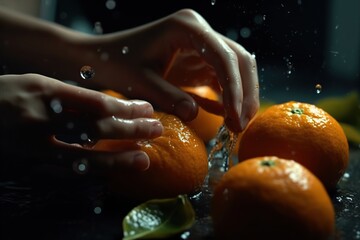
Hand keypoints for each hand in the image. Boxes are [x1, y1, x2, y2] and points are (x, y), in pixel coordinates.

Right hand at [0, 74, 162, 175]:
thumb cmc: (2, 97)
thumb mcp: (32, 84)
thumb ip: (67, 96)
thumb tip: (104, 106)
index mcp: (42, 91)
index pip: (96, 102)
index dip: (125, 108)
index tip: (146, 109)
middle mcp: (39, 119)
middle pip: (97, 128)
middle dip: (131, 129)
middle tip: (157, 129)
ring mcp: (32, 148)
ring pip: (84, 156)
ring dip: (117, 158)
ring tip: (144, 159)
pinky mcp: (27, 169)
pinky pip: (66, 174)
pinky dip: (93, 173)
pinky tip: (112, 172)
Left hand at [82, 9, 258, 131]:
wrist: (105, 59)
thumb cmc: (117, 65)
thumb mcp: (141, 83)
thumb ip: (169, 98)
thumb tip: (195, 116)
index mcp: (186, 27)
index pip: (223, 56)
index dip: (234, 88)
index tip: (235, 117)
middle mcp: (199, 31)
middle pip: (238, 59)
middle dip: (245, 92)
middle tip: (242, 124)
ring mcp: (201, 45)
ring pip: (236, 68)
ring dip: (241, 96)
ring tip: (238, 125)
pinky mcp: (199, 60)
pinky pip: (222, 77)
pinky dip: (228, 96)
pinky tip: (229, 117)